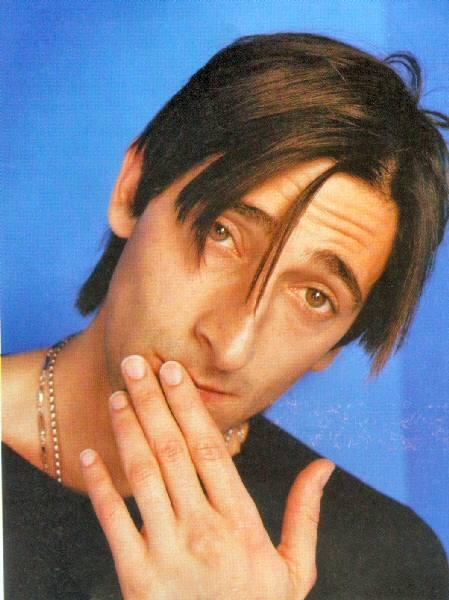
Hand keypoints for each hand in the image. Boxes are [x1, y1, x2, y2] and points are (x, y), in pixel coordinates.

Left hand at [80, 355, 333, 599]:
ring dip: (127, 430)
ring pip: (143, 475)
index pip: (211, 448)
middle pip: (172, 450)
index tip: (174, 372)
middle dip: (152, 401)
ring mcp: (167, 552)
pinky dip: (99, 485)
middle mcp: (203, 529)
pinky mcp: (136, 579)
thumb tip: (324, 467)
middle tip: (137, 363)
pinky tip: (89, 454)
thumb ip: (306, 514)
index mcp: (241, 522)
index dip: (189, 406)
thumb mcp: (296, 570)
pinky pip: (113, 522)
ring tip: (118, 394)